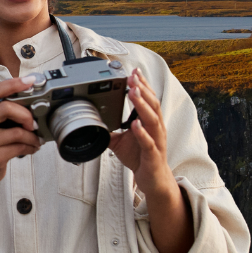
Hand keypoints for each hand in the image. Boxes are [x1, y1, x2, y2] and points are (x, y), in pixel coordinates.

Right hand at [0, 75, 43, 193]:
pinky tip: (32, 147)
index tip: (30, 82)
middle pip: (6, 108)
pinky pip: (19, 147)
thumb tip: (30, 98)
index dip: (14, 84)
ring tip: (36, 139)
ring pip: (17, 132)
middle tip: (33, 123)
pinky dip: (30, 146)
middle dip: (26, 114)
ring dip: (32, 136)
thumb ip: (2, 111)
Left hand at [109, 68, 177, 198]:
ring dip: (142, 105)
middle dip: (142, 89)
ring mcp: (156, 141)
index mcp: (151, 122)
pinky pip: (148, 142)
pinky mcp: (153, 155)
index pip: (149, 99)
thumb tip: (94, 124)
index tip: (134, 72)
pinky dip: (142, 132)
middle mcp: (156, 128)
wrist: (154, 180)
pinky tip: (135, 124)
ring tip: (133, 93)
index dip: (143, 85)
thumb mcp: (122, 142)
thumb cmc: (142, 158)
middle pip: (153, 104)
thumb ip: (111, 131)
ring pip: (152, 120)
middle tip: (132, 77)